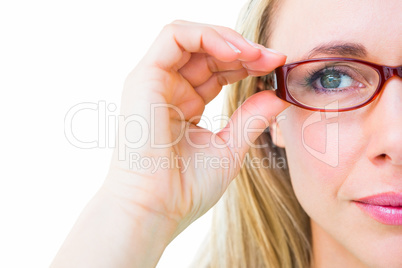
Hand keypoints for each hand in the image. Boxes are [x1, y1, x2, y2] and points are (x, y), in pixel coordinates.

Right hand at [51, 21, 288, 267]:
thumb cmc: (186, 188)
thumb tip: (279, 95)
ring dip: (227, 39)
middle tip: (274, 58)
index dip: (248, 64)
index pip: (217, 70)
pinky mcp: (144, 77)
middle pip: (207, 51)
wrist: (154, 209)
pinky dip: (206, 36)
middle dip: (244, 50)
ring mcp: (154, 81)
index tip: (277, 67)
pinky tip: (236, 53)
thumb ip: (252, 118)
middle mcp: (168, 89)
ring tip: (257, 54)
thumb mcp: (229, 147)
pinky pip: (174, 37)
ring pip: (190, 37)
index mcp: (185, 105)